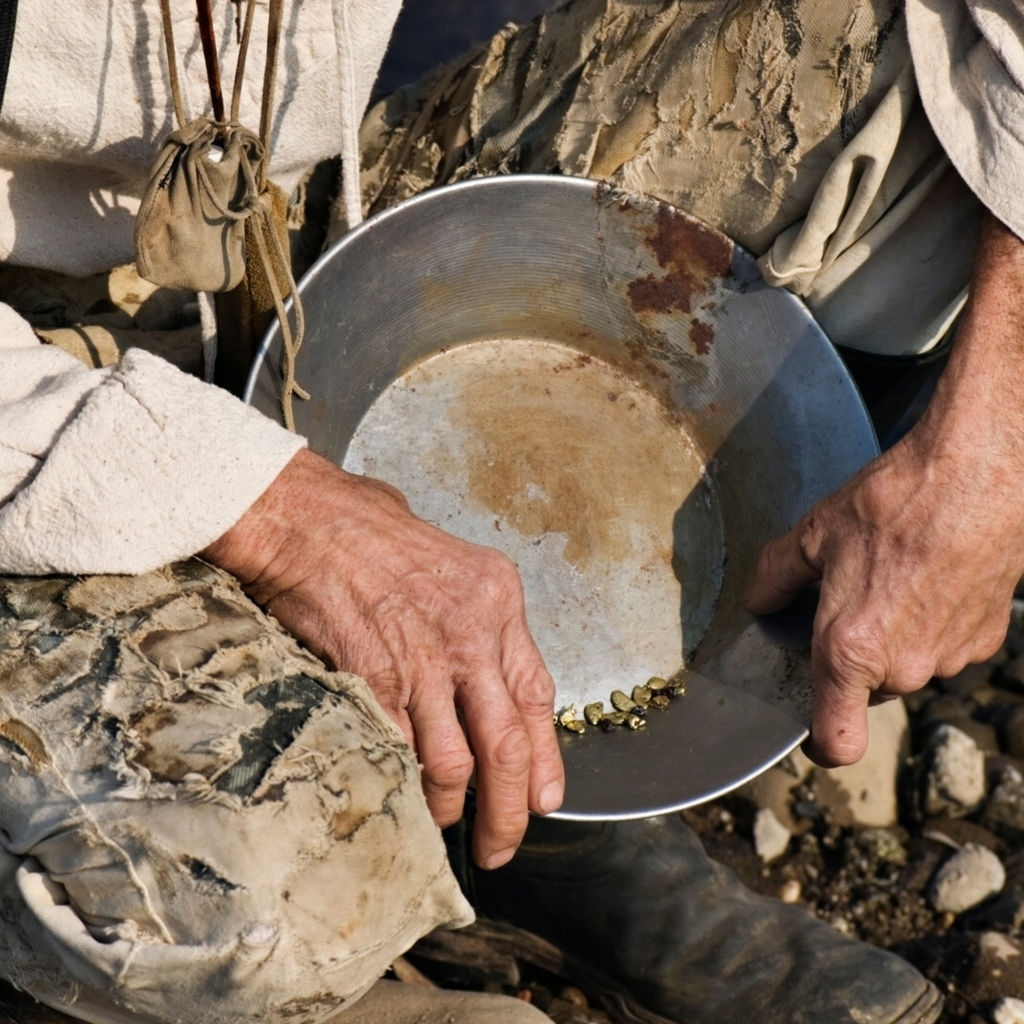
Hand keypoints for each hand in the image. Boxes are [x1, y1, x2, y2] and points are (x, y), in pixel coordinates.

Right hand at [203, 448, 564, 867]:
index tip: (545, 798)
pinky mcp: (375, 679)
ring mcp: (425, 661)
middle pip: (506, 743)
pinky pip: (400, 751)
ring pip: (455, 762)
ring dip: (451, 806)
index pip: (538, 694)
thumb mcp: (450, 559)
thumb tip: (477, 669)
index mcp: (499, 600)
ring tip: (445, 825)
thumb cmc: (370, 530)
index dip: (545, 756)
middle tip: (502, 845)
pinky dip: (403, 782)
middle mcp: (473, 634)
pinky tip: (402, 795)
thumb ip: (473, 614)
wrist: (308, 519)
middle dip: (509, 809)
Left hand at [743, 211, 1023, 766]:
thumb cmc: (896, 487)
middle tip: (842, 587)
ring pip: (903, 660)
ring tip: (886, 563)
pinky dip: (929, 611)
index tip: (802, 718)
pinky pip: (944, 636)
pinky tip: (926, 560)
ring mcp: (953, 649)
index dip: (814, 735)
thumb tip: (752, 607)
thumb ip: (776, 577)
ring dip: (887, 626)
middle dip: (845, 647)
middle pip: (860, 682)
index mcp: (852, 644)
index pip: (830, 740)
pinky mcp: (991, 629)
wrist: (996, 458)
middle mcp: (904, 662)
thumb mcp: (814, 526)